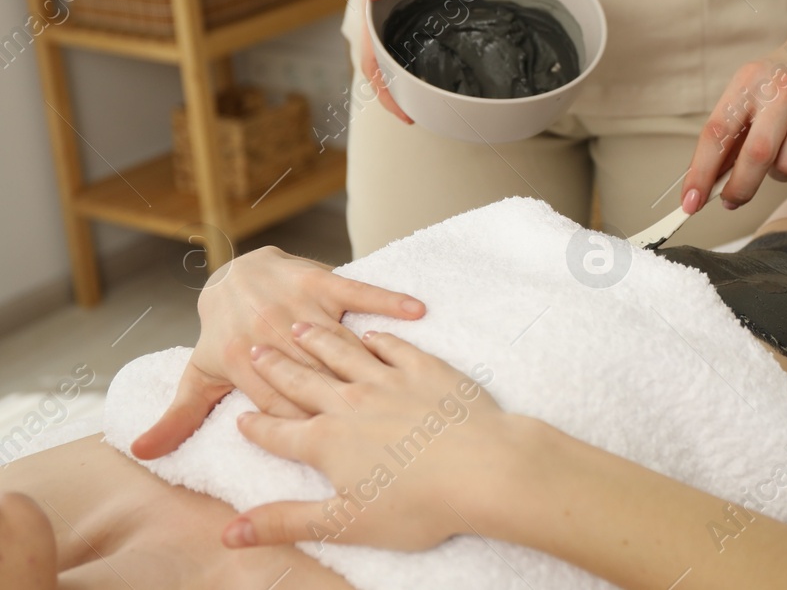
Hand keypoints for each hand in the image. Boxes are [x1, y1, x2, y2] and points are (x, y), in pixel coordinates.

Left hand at [129, 247, 425, 459]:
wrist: (233, 272)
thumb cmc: (223, 334)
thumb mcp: (201, 374)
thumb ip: (179, 417)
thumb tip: (142, 454)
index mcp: (241, 361)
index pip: (279, 405)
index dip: (305, 430)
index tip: (335, 451)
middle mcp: (269, 332)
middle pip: (314, 378)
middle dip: (343, 404)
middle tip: (380, 425)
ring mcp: (297, 304)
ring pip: (340, 343)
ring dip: (370, 364)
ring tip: (402, 385)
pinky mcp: (322, 279)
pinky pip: (359, 291)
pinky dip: (387, 301)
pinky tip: (417, 312)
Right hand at [222, 324, 530, 552]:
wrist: (483, 468)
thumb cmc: (418, 505)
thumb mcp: (343, 524)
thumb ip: (284, 522)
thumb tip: (229, 534)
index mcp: (326, 442)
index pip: (278, 433)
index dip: (257, 427)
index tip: (240, 416)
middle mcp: (350, 403)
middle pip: (302, 382)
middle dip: (275, 368)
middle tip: (255, 348)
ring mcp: (389, 381)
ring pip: (343, 353)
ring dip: (318, 340)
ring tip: (299, 326)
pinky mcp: (426, 368)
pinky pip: (394, 346)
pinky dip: (377, 338)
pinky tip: (371, 333)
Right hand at [361, 0, 461, 122]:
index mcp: (372, 8)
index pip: (372, 60)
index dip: (385, 90)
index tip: (405, 114)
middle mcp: (389, 18)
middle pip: (390, 68)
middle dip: (407, 97)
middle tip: (437, 119)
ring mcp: (410, 17)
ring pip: (413, 59)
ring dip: (425, 83)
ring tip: (452, 107)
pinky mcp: (430, 10)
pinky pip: (435, 41)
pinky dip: (444, 59)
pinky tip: (466, 73)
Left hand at [682, 51, 786, 212]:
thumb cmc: (778, 83)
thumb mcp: (746, 94)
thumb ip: (728, 136)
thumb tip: (706, 186)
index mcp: (749, 82)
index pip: (717, 132)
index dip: (700, 172)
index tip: (690, 202)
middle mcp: (784, 90)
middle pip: (756, 156)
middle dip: (739, 188)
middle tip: (731, 200)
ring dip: (778, 174)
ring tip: (781, 152)